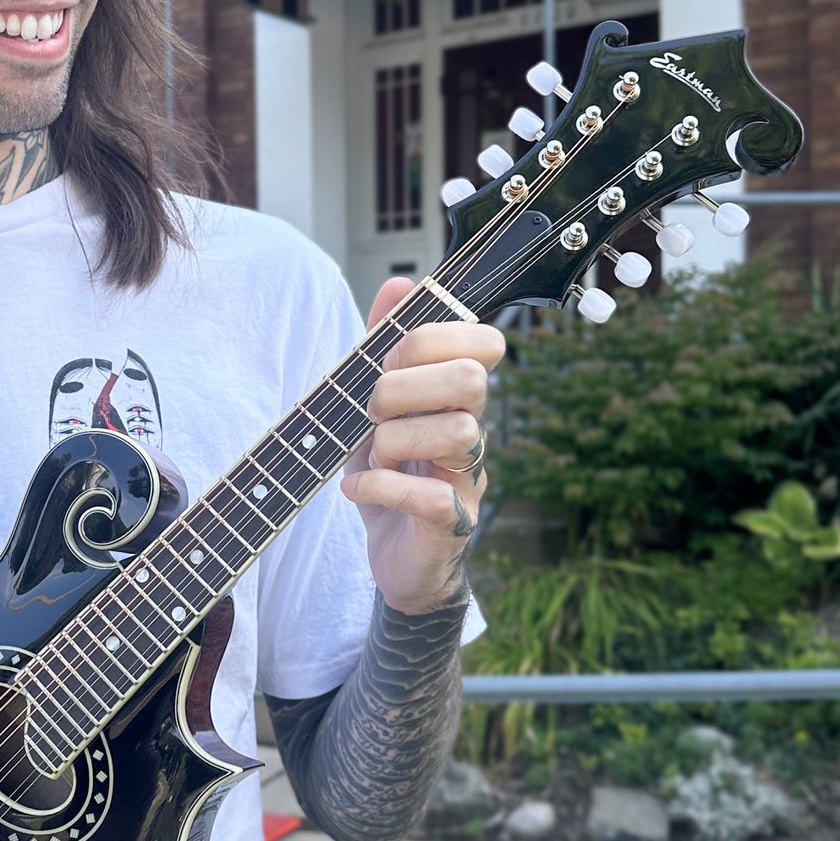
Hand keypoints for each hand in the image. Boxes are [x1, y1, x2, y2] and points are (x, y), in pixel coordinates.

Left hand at [340, 276, 505, 614]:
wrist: (397, 559)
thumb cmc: (390, 474)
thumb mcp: (375, 405)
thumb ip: (385, 344)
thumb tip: (401, 281)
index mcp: (456, 398)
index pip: (485, 343)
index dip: (434, 337)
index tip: (389, 357)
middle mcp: (472, 432)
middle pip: (472, 381)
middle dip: (407, 385)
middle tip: (372, 409)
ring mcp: (466, 479)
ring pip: (460, 435)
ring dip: (396, 439)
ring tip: (369, 454)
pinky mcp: (451, 525)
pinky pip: (434, 497)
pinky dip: (382, 488)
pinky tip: (353, 488)